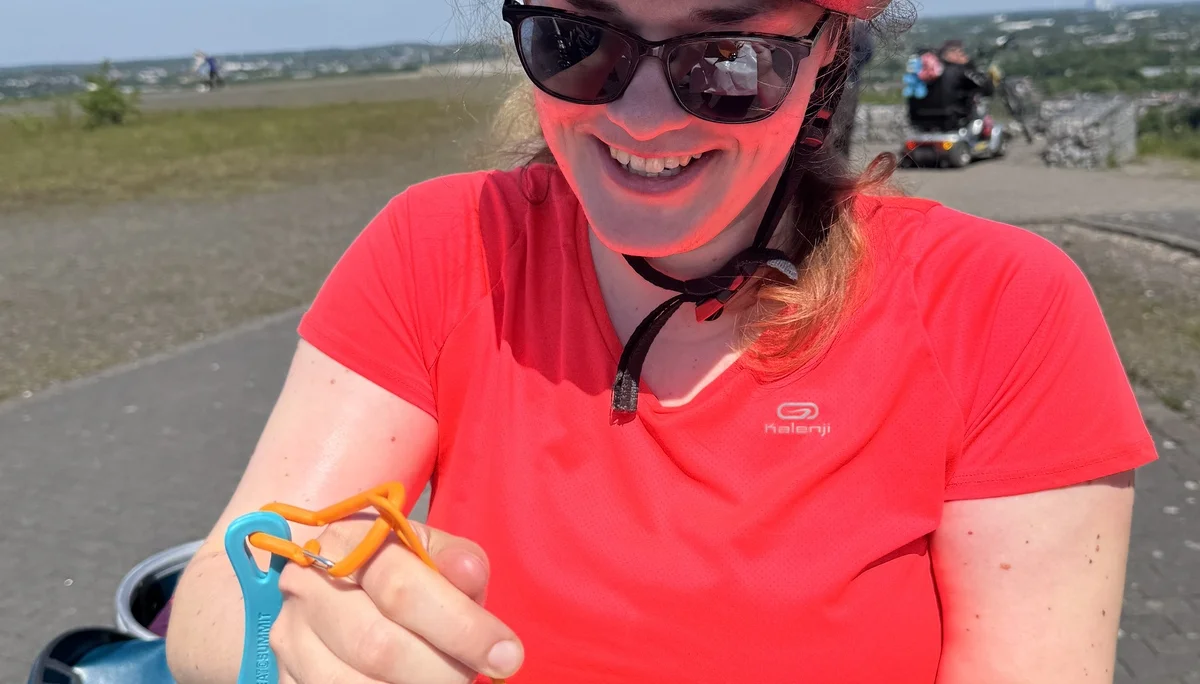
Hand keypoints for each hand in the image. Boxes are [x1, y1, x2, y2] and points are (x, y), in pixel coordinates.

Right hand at [269, 516, 523, 683]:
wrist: (340, 584)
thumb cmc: (402, 567)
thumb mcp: (432, 551)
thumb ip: (456, 561)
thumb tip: (468, 573)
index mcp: (346, 539)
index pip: (402, 588)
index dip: (461, 627)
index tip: (507, 655)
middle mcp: (307, 586)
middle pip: (378, 646)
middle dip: (443, 670)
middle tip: (477, 675)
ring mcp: (290, 636)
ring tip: (447, 682)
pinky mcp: (287, 676)